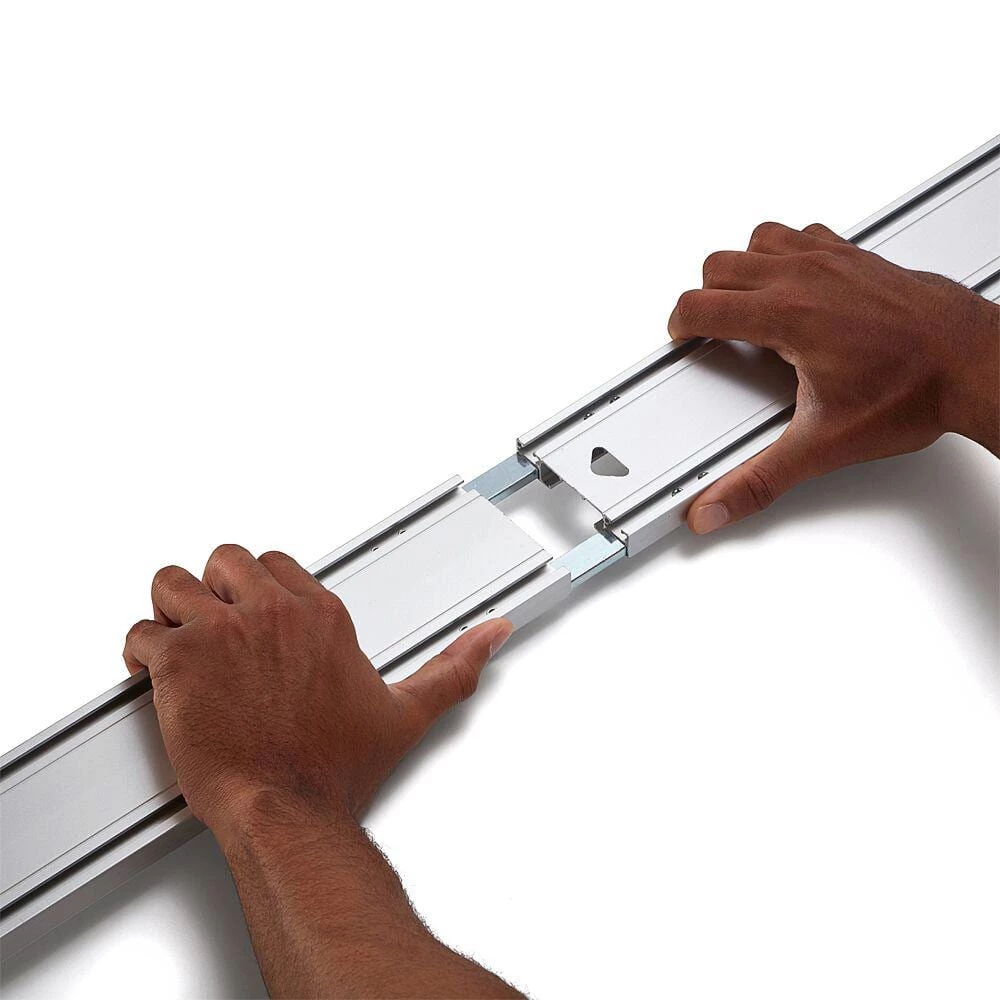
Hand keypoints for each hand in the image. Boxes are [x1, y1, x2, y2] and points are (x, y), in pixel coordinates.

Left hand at [123, 544, 512, 848]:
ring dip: (170, 610)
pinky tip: (156, 675)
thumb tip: (494, 636)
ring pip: (173, 584)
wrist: (287, 809)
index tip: (256, 617)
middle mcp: (271, 613)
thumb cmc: (335, 768)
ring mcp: (222, 633)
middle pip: (225, 561)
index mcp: (320, 616)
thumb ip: (454, 667)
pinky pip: (140, 632)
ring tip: (180, 642)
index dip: (259, 592)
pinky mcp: (179, 661)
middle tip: (216, 627)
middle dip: (214, 588)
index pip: (276, 566)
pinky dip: (140, 651)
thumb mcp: (407, 712)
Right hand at [668, 222, 998, 533]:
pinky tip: (797, 282)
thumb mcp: (822, 446)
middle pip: (719, 265)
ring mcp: (833, 259)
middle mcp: (805, 276)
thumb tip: (715, 508)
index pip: (701, 305)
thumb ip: (758, 481)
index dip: (680, 324)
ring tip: (747, 300)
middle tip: (711, 327)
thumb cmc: (913, 390)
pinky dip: (787, 251)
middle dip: (705, 297)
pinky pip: (803, 233)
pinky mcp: (858, 254)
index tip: (684, 338)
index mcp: (786, 316)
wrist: (973, 363)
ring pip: (759, 239)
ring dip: (742, 266)